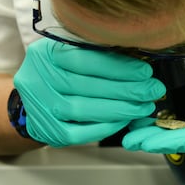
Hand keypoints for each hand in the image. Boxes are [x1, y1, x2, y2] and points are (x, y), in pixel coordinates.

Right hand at [14, 38, 165, 145]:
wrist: (32, 101)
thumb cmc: (57, 73)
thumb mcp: (68, 53)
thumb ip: (95, 53)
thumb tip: (137, 59)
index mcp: (44, 54)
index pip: (85, 59)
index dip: (118, 66)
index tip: (145, 71)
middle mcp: (37, 80)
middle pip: (87, 86)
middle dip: (126, 89)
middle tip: (152, 90)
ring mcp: (41, 109)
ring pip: (85, 110)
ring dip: (120, 108)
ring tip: (143, 106)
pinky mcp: (50, 132)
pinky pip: (82, 132)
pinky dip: (107, 126)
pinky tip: (125, 119)